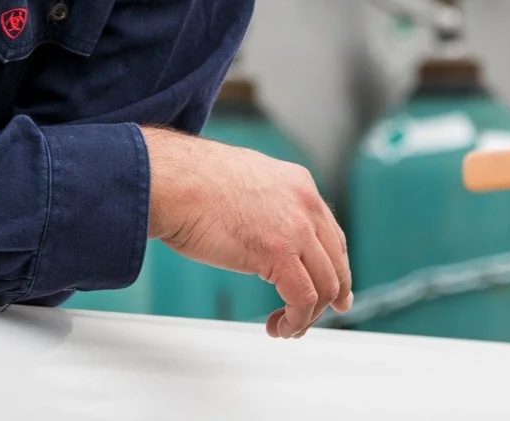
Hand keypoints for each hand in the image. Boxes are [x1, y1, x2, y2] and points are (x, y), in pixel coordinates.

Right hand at [141, 126, 350, 338]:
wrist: (173, 182)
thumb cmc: (191, 183)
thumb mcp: (244, 184)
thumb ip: (264, 204)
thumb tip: (262, 232)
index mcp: (298, 183)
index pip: (331, 235)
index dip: (336, 268)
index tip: (335, 293)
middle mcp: (305, 203)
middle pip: (335, 262)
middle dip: (330, 297)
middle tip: (313, 318)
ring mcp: (296, 227)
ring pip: (324, 285)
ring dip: (307, 316)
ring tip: (285, 327)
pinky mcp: (279, 253)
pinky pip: (303, 298)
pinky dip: (296, 320)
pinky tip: (279, 326)